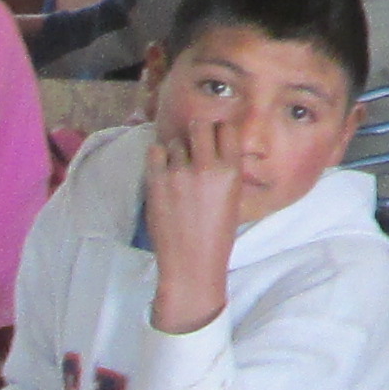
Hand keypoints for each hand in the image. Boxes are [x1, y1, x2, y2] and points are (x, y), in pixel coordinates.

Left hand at [143, 107, 247, 334]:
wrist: (191, 263)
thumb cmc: (216, 234)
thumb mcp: (233, 197)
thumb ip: (225, 169)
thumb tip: (212, 144)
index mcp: (231, 172)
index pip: (226, 129)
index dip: (219, 131)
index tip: (213, 138)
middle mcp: (206, 168)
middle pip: (200, 126)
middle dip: (197, 132)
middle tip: (193, 144)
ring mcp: (179, 173)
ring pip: (176, 141)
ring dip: (177, 151)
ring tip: (179, 170)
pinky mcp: (156, 182)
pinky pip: (155, 151)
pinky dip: (159, 157)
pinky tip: (164, 171)